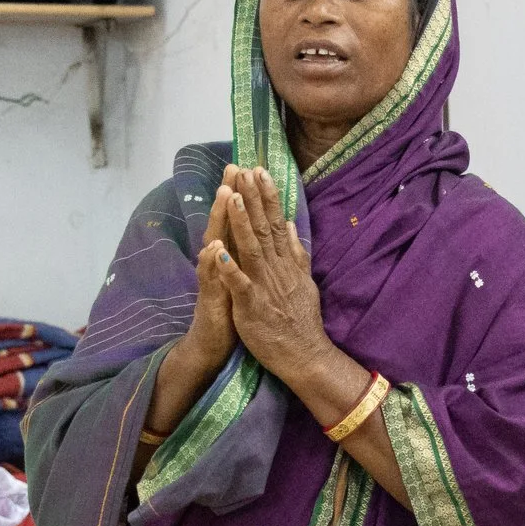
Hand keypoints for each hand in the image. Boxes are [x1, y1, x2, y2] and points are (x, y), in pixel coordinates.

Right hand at [178, 174, 237, 371]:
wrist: (213, 344)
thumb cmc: (232, 310)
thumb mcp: (245, 278)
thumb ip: (248, 254)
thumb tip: (257, 230)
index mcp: (233, 258)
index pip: (238, 221)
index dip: (244, 196)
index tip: (251, 168)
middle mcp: (220, 263)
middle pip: (225, 223)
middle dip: (229, 196)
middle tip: (233, 168)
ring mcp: (213, 279)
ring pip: (214, 244)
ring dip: (218, 221)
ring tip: (223, 195)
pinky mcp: (210, 299)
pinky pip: (209, 280)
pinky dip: (211, 264)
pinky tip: (212, 248)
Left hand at [211, 166, 331, 384]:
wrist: (305, 355)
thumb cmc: (301, 320)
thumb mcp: (304, 281)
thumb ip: (296, 252)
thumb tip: (290, 224)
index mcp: (284, 262)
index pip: (274, 222)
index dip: (266, 196)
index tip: (259, 170)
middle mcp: (275, 269)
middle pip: (262, 228)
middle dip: (252, 199)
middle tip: (244, 170)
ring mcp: (264, 286)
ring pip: (250, 249)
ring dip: (241, 223)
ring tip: (232, 197)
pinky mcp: (252, 307)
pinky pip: (239, 285)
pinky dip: (229, 268)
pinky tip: (218, 251)